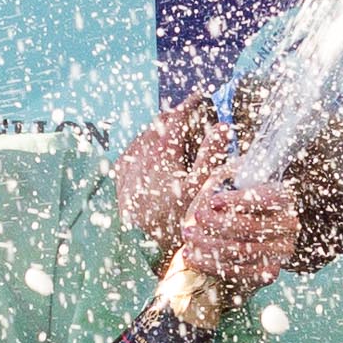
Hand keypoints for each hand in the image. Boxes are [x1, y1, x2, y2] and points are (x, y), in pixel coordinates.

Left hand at [116, 94, 232, 252]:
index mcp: (163, 150)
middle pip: (160, 124)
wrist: (140, 245)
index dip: (191, 104)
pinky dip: (142, 146)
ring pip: (144, 137)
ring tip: (172, 133)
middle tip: (190, 115)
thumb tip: (222, 128)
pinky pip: (130, 152)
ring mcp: (129, 165)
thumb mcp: (200, 186)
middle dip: (176, 117)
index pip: (178, 116)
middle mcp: (142, 152)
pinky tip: (148, 152)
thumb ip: (212, 154)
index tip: (201, 96)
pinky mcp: (120, 179)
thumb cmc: (173, 218)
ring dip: (159, 131)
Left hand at [177, 174, 299, 297]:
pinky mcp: (268, 273)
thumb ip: (224, 178)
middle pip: (251, 226)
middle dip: (217, 223)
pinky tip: (191, 256)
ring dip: (208, 243)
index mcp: (284, 197)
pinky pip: (237, 271)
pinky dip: (210, 264)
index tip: (212, 201)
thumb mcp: (226, 181)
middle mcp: (289, 224)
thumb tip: (215, 188)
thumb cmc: (229, 201)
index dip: (238, 200)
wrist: (234, 234)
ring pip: (241, 250)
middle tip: (195, 216)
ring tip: (188, 234)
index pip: (265, 199)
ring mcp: (281, 251)